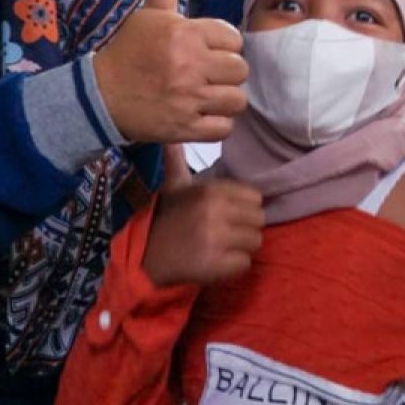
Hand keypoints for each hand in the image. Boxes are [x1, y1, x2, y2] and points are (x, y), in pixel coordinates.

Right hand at [93, 0, 248, 142]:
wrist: (98, 96)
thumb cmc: (128, 52)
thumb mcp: (147, 16)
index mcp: (184, 34)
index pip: (233, 38)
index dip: (224, 45)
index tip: (209, 50)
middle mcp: (190, 66)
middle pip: (240, 69)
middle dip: (228, 72)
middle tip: (210, 74)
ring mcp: (188, 99)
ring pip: (237, 99)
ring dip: (226, 99)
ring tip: (210, 95)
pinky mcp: (185, 128)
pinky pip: (224, 127)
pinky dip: (218, 123)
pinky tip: (205, 115)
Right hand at [142, 145, 264, 286]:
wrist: (145, 257)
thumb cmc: (166, 219)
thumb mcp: (173, 186)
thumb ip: (177, 160)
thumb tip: (171, 137)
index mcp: (211, 191)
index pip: (255, 198)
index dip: (244, 208)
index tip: (229, 215)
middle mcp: (216, 212)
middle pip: (259, 220)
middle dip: (246, 228)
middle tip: (227, 234)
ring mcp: (217, 239)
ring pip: (255, 242)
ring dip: (242, 248)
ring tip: (222, 248)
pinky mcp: (216, 265)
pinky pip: (245, 264)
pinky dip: (234, 266)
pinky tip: (217, 262)